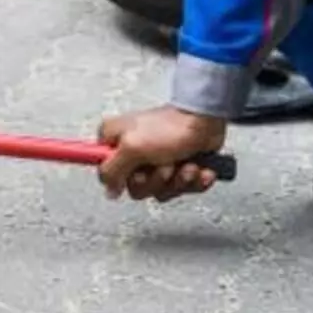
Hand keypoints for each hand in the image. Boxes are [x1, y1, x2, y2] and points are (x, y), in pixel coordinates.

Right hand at [97, 105, 229, 202]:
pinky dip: (192, 181)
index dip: (123, 179)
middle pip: (135, 187)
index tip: (136, 171)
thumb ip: (111, 171)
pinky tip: (196, 167)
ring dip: (177, 180)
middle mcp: (132, 151)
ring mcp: (154, 161)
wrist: (205, 122)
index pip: (106, 173)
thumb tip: (108, 190)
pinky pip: (179, 188)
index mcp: (114, 141)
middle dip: (156, 180)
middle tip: (164, 164)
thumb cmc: (171, 127)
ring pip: (159, 190)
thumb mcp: (131, 149)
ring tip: (185, 164)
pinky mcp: (175, 168)